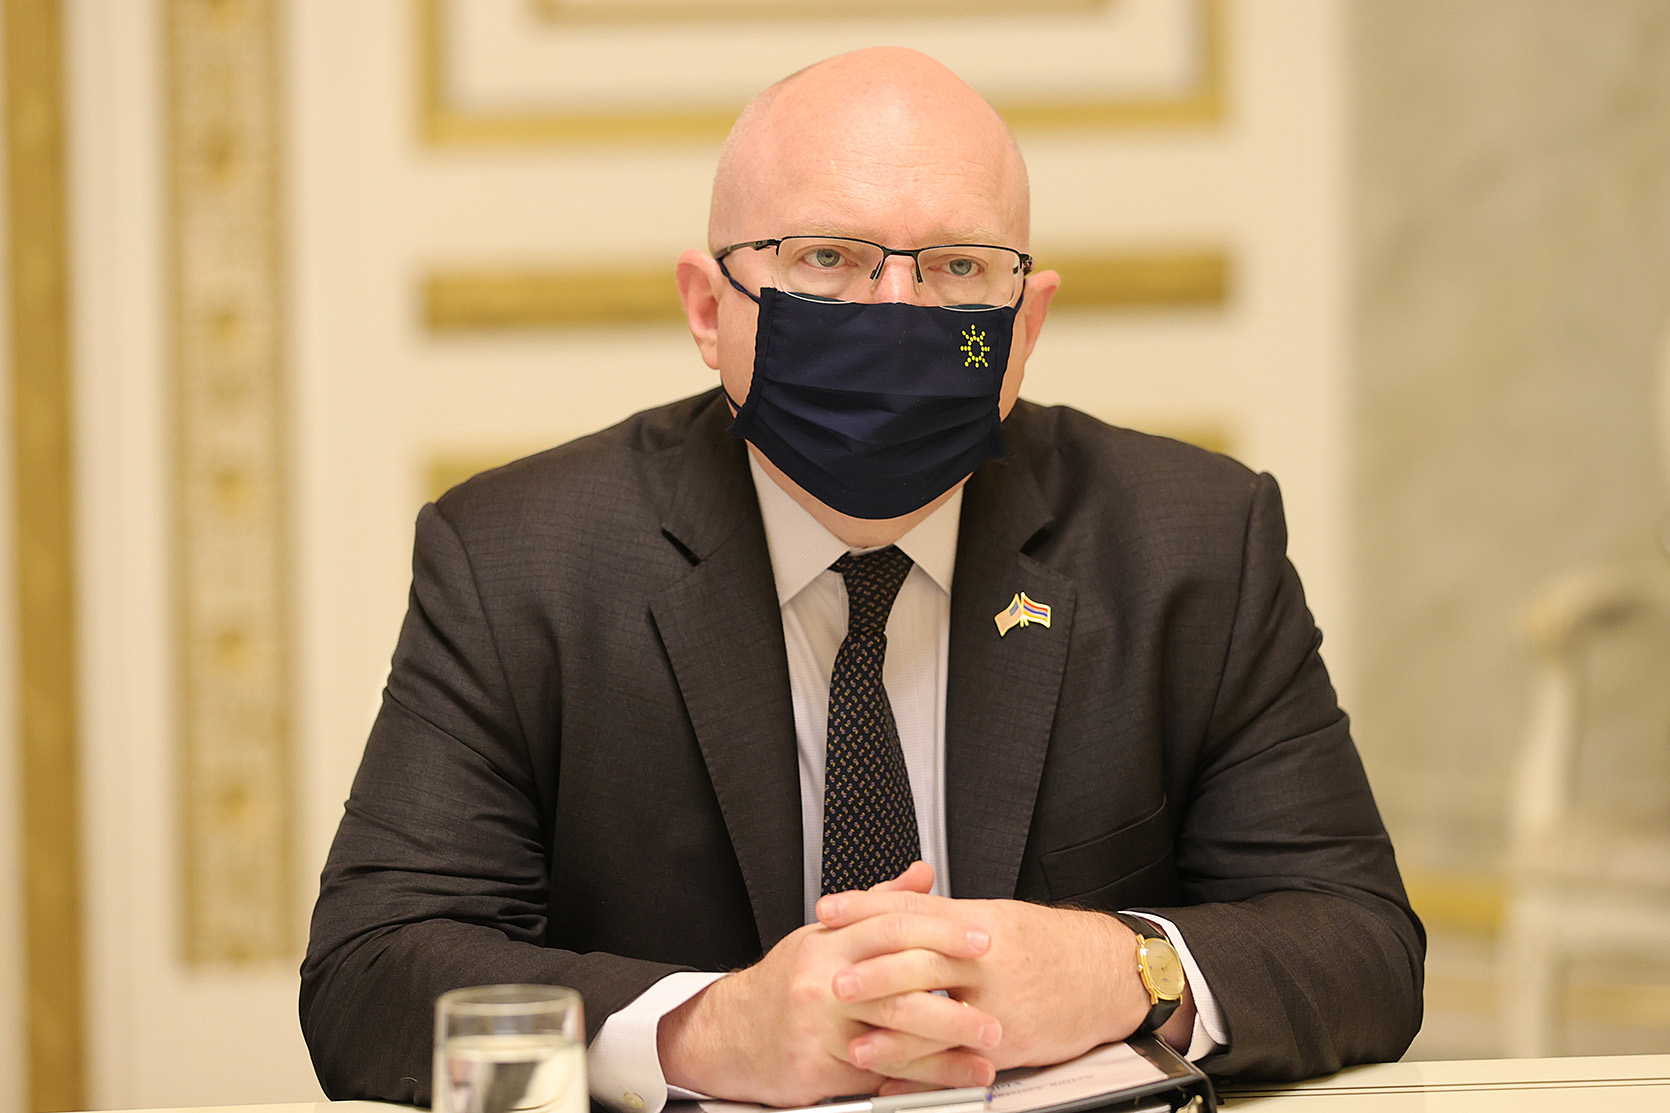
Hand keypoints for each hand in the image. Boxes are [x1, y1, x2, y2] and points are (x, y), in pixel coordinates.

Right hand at [657, 864, 1002, 1105]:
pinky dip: (918, 1078)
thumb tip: (922, 875)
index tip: (981, 942)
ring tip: (985, 1052)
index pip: (893, 927)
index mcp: (830, 942)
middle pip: (898, 986)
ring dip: (946, 1048)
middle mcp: (823, 981)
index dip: (941, 933)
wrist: (730, 1032)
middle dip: (953, 1000)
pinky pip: (877, 1074)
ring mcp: (819, 1026)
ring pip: (892, 1036)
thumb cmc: (787, 983)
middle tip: (994, 1010)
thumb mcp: (826, 935)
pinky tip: (949, 1078)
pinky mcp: (815, 1067)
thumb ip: (879, 906)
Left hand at [817, 891, 1169, 1073]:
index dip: (866, 908)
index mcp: (978, 921)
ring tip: (855, 1044)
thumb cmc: (1049, 945)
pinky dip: (925, 1073)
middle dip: (874, 974)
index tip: (828, 910)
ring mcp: (999, 1002)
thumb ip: (944, 915)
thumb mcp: (996, 917)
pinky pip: (961, 1059)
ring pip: (939, 1017)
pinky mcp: (1012, 1040)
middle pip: (922, 960)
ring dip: (893, 1034)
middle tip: (833, 982)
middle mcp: (986, 958)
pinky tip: (897, 1081)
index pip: (913, 909)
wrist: (1108, 973)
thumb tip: (892, 903)